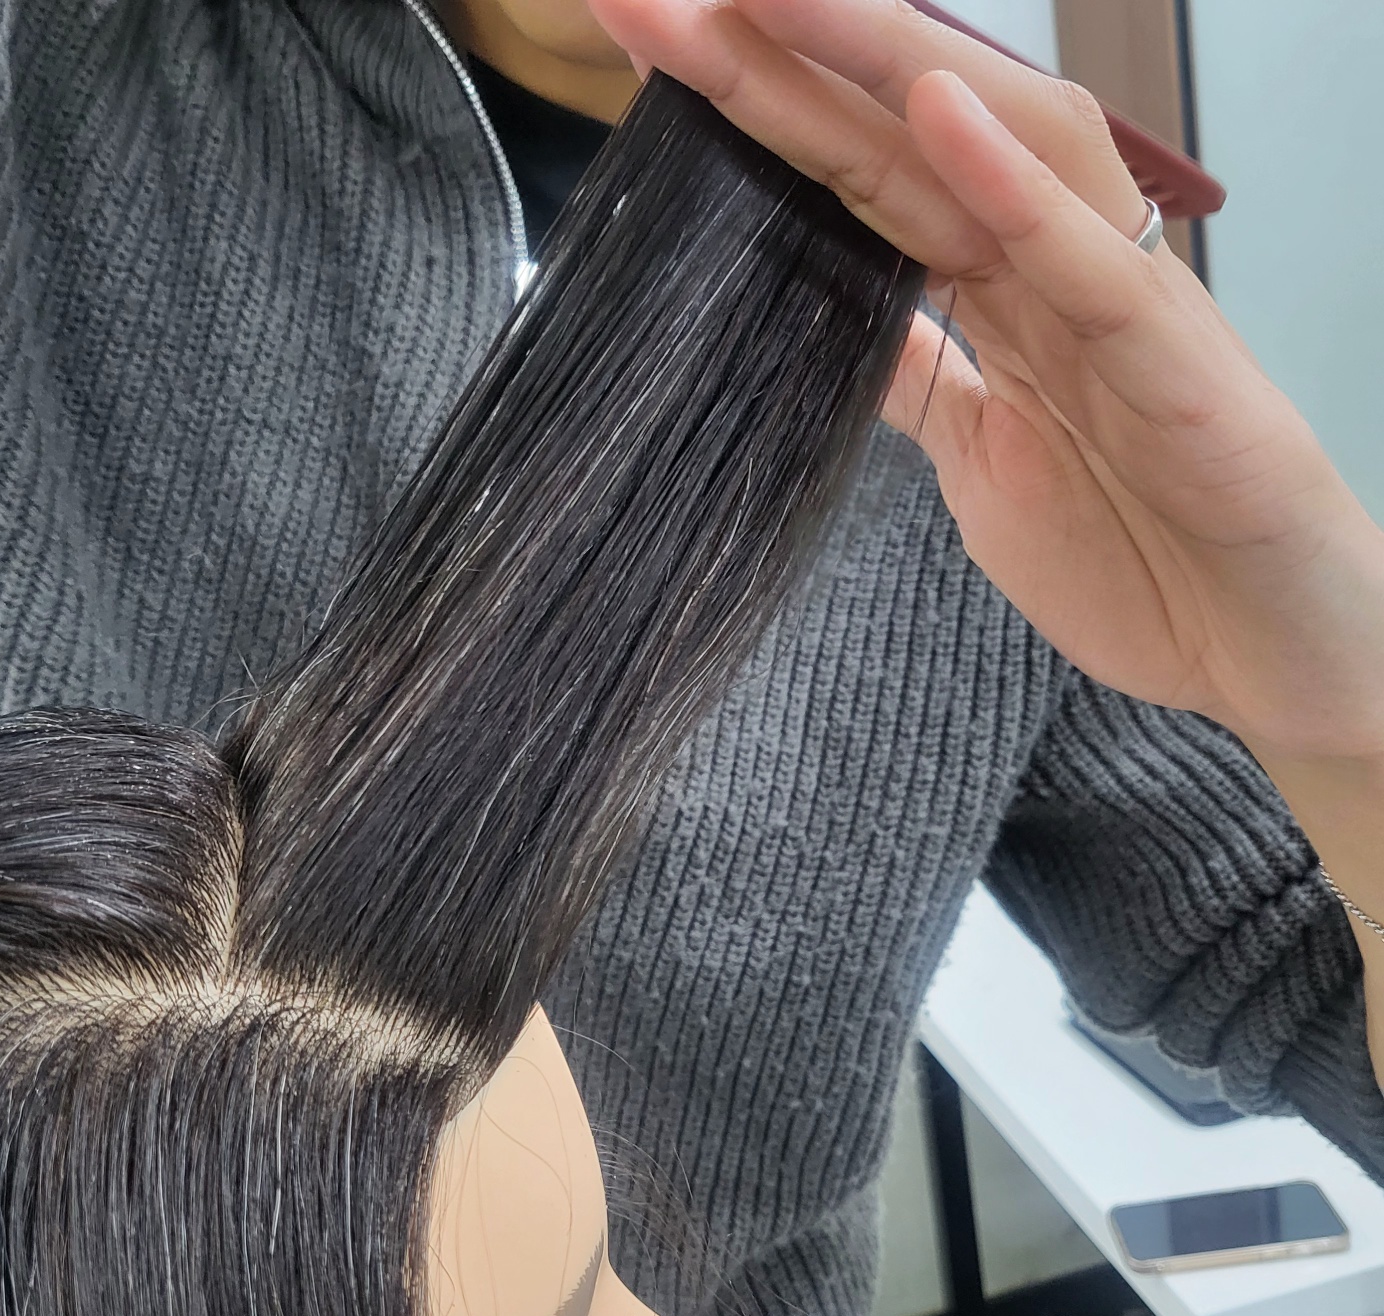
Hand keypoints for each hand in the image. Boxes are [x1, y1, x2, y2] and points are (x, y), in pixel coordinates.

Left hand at [589, 0, 1383, 767]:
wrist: (1259, 652)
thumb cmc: (1137, 554)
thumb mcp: (980, 460)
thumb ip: (917, 382)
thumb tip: (834, 328)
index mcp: (1004, 291)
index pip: (865, 174)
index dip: (762, 110)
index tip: (654, 53)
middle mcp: (1055, 269)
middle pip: (909, 135)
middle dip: (785, 57)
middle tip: (654, 1)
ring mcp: (1119, 303)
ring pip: (1001, 149)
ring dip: (884, 66)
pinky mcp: (1177, 363)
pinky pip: (1091, 264)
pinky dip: (1014, 186)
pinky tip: (935, 107)